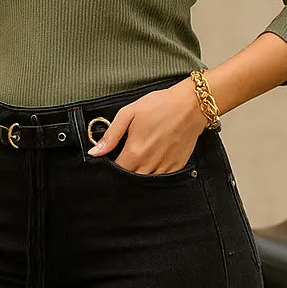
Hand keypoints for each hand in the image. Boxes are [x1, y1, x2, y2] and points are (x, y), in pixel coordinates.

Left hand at [87, 80, 204, 174]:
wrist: (191, 105)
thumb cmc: (160, 105)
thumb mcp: (128, 113)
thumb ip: (110, 136)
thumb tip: (95, 152)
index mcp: (135, 152)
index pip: (116, 171)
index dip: (111, 169)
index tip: (111, 161)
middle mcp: (149, 163)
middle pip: (130, 180)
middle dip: (124, 175)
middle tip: (126, 161)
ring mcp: (164, 167)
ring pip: (146, 183)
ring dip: (139, 176)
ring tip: (139, 162)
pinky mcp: (177, 166)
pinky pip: (162, 180)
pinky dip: (155, 176)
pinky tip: (153, 164)